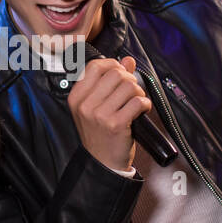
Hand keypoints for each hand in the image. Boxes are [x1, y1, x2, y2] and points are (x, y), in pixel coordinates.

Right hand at [68, 56, 151, 172]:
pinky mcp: (116, 124)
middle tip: (131, 92)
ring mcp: (100, 115)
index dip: (113, 65)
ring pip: (129, 86)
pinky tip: (141, 110)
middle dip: (129, 80)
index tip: (121, 73)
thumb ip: (110, 81)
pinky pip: (137, 102)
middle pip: (115, 74)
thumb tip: (128, 60)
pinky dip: (145, 104)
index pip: (95, 66)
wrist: (102, 162)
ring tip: (135, 103)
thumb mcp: (96, 106)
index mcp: (76, 97)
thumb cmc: (100, 133)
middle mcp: (85, 105)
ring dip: (138, 92)